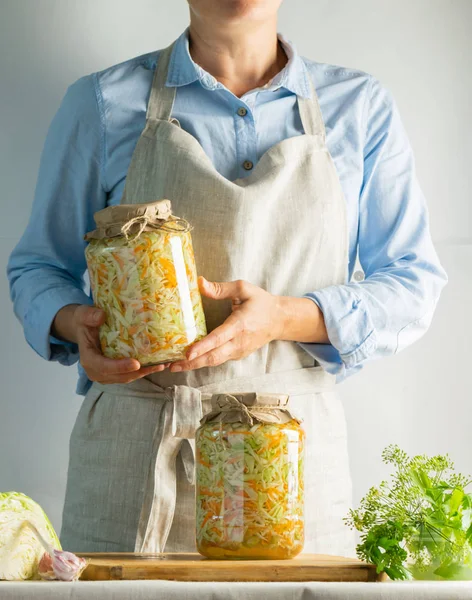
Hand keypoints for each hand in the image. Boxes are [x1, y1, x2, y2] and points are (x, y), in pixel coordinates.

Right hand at [53, 304, 168, 383]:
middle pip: (119, 376)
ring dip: (144, 373)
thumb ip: (90, 315)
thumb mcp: (84, 315)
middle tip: (158, 365)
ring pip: (126, 378)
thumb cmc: (84, 321)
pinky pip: (129, 375)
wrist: (83, 328)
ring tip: (162, 365)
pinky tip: (157, 364)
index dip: (119, 367)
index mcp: (88, 358)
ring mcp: (105, 374)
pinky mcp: (114, 373)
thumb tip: (101, 316)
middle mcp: (95, 370)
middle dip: (138, 372)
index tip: (136, 363)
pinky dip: (143, 371)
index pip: (103, 366)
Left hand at [169, 277, 282, 371]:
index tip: (188, 353)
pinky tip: (189, 361)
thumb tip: (199, 283)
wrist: (279, 320)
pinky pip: (218, 359)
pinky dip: (204, 362)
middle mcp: (239, 342)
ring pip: (215, 361)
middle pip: (214, 356)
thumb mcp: (243, 289)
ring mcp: (239, 351)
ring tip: (175, 366)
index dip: (203, 346)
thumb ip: (221, 288)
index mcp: (240, 324)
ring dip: (195, 365)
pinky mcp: (237, 355)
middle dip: (193, 363)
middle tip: (173, 365)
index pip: (219, 338)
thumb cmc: (261, 302)